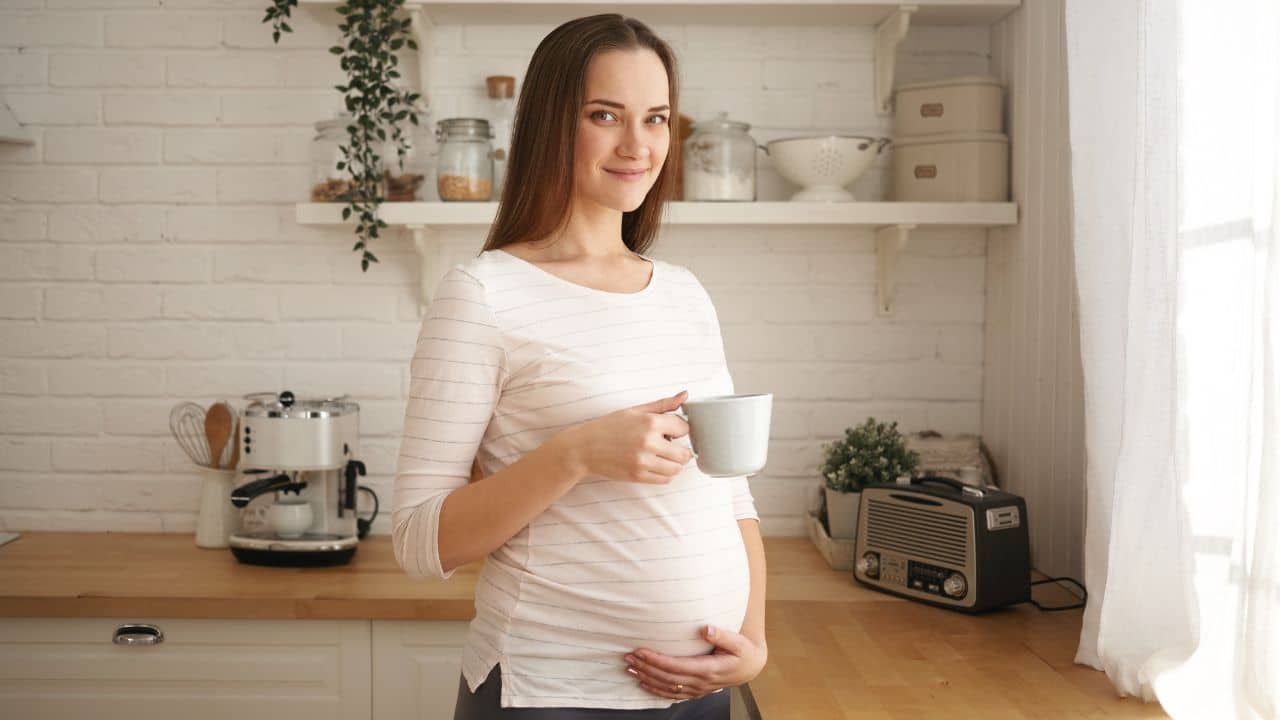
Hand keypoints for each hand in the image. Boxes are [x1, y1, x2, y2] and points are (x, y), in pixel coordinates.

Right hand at [561, 390, 693, 484]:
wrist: (585, 447)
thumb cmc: (610, 426)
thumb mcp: (635, 410)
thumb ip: (663, 404)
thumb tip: (685, 394)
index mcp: (650, 422)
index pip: (684, 428)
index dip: (679, 429)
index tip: (670, 430)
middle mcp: (648, 442)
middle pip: (684, 453)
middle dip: (680, 449)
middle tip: (669, 446)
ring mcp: (643, 461)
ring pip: (676, 469)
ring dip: (674, 463)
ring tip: (662, 456)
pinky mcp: (638, 476)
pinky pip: (665, 480)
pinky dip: (665, 474)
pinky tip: (655, 464)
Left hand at [623, 625, 767, 700]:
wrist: (750, 668)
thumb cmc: (743, 652)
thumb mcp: (738, 642)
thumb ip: (722, 636)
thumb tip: (705, 628)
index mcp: (709, 669)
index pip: (676, 666)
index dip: (657, 660)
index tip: (640, 651)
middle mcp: (701, 682)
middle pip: (667, 678)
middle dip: (646, 668)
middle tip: (628, 658)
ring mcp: (697, 689)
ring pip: (667, 688)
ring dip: (647, 679)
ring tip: (630, 670)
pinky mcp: (695, 691)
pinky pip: (673, 694)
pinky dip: (656, 690)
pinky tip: (643, 684)